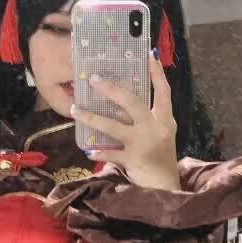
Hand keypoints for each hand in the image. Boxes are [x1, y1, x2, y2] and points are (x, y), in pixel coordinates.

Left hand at [72, 51, 179, 190]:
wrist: (165, 187)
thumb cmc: (161, 158)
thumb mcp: (161, 134)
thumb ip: (149, 118)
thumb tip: (122, 100)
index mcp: (165, 120)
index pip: (163, 92)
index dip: (156, 73)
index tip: (148, 55)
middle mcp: (156, 128)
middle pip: (133, 102)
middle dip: (112, 89)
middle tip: (94, 78)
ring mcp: (144, 143)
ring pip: (114, 126)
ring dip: (92, 117)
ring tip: (75, 109)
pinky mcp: (133, 159)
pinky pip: (111, 153)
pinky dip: (98, 152)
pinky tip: (87, 150)